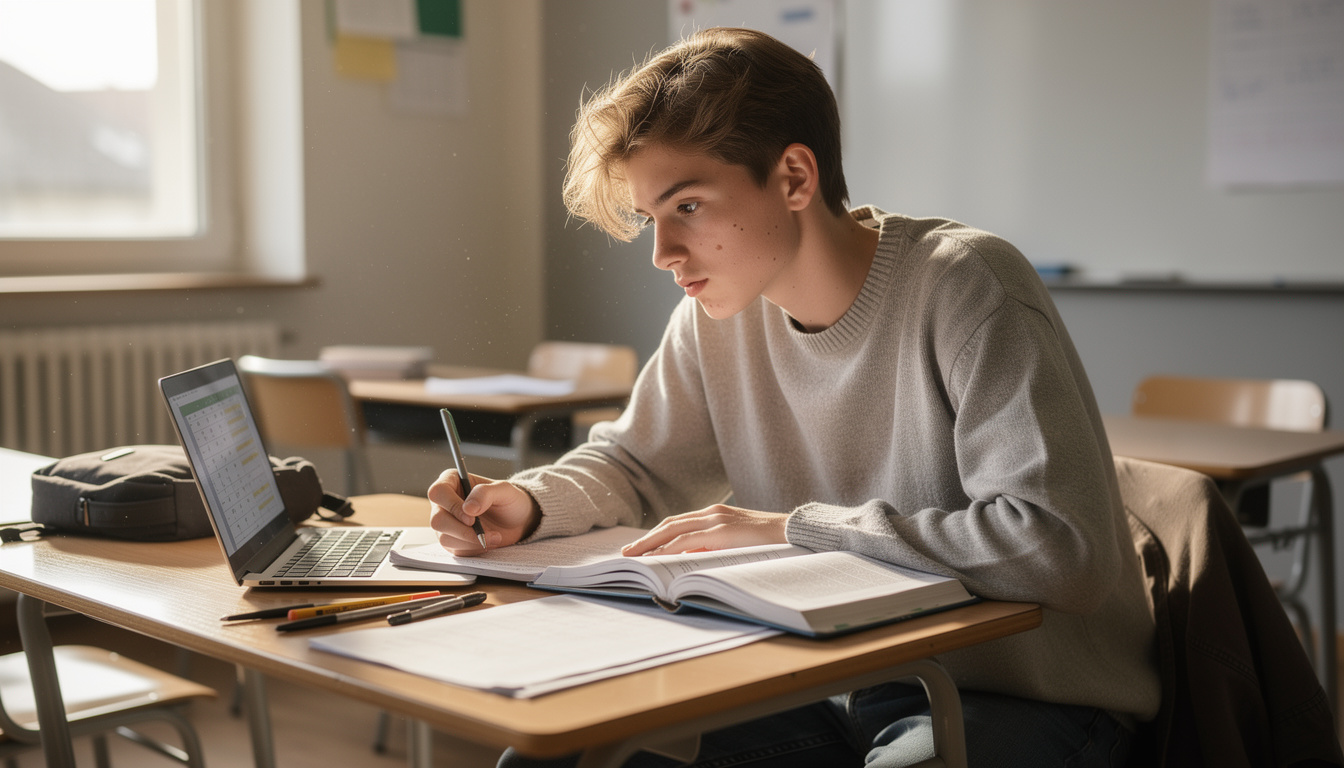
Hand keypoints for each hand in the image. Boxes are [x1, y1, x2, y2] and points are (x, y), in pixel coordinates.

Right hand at [427, 470, 538, 554]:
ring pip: (445, 538)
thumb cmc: (508, 500)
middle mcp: (444, 503)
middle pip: (437, 520)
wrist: (517, 521)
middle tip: (484, 533)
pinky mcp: (452, 541)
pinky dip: (474, 549)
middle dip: (462, 530)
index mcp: (452, 482)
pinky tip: (488, 542)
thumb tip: (468, 508)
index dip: (452, 506)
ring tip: (495, 537)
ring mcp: (446, 524)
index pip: (438, 492)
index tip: (472, 518)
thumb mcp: (504, 490)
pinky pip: (456, 550)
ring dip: (472, 541)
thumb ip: (485, 493)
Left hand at [621, 504, 788, 555]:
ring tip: (634, 557)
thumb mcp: (736, 542)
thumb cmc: (768, 542)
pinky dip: (668, 549)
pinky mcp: (721, 531)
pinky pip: (687, 540)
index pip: (678, 523)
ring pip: (673, 531)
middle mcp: (712, 513)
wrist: (794, 532)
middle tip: (627, 553)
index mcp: (715, 514)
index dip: (656, 535)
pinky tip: (656, 558)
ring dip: (650, 544)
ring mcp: (716, 520)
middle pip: (669, 525)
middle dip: (646, 539)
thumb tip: (692, 559)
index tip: (640, 547)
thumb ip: (716, 546)